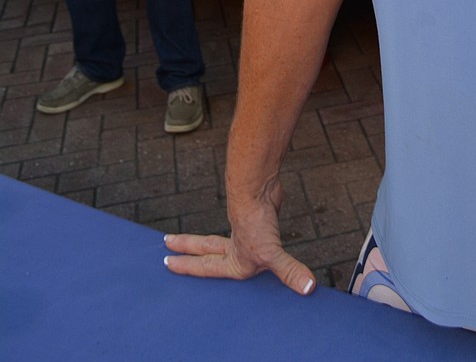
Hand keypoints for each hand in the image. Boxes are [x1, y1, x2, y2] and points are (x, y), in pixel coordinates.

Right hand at [163, 190, 315, 295]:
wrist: (257, 188)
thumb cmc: (258, 223)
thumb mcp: (272, 254)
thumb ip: (289, 271)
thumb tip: (308, 288)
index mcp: (234, 260)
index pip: (206, 267)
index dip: (188, 267)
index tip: (168, 263)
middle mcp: (235, 246)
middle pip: (205, 248)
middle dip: (187, 248)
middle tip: (166, 243)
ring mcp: (244, 230)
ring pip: (219, 237)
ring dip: (206, 239)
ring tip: (194, 238)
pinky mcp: (257, 217)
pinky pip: (245, 227)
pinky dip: (240, 228)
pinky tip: (247, 225)